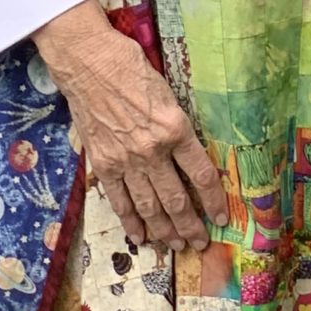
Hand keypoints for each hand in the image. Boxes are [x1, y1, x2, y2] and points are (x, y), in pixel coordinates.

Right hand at [34, 0, 225, 250]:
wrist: (89, 64)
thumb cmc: (133, 68)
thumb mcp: (169, 92)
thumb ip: (178, 126)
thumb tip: (191, 154)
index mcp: (175, 127)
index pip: (202, 173)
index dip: (214, 199)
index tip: (221, 216)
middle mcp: (152, 150)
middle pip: (176, 198)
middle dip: (190, 225)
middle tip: (200, 243)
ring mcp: (125, 161)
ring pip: (149, 206)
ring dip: (164, 231)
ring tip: (176, 246)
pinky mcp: (103, 165)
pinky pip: (120, 201)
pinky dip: (131, 222)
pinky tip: (140, 238)